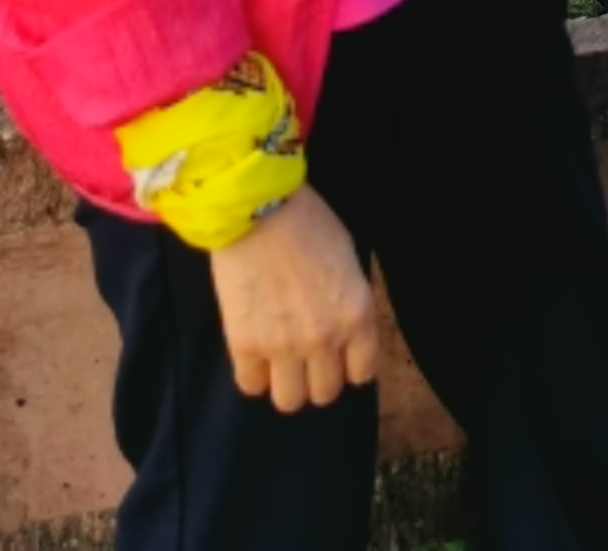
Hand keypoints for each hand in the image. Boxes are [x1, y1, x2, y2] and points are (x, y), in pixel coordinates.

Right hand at [207, 187, 379, 411]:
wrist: (256, 206)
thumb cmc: (307, 221)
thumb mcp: (347, 260)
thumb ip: (347, 302)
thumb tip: (343, 328)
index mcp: (357, 316)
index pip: (362, 373)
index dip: (347, 365)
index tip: (335, 354)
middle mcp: (326, 339)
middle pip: (325, 393)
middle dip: (316, 376)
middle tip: (303, 355)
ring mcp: (284, 346)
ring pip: (289, 400)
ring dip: (285, 382)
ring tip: (276, 360)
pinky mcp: (246, 345)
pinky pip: (251, 386)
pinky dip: (253, 374)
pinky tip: (253, 353)